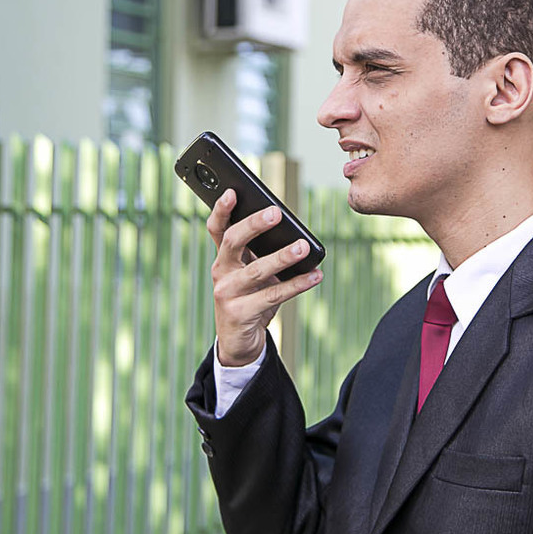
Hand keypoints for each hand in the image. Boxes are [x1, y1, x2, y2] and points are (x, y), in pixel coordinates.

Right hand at [207, 189, 322, 366]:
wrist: (239, 341)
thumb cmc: (250, 298)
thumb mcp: (252, 273)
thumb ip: (262, 254)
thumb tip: (295, 235)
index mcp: (223, 258)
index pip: (217, 228)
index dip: (221, 209)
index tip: (233, 191)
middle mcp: (221, 272)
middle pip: (233, 241)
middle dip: (254, 225)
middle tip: (276, 213)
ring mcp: (228, 293)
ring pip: (257, 270)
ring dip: (282, 256)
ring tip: (303, 247)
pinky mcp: (241, 313)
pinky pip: (273, 295)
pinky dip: (297, 285)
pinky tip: (315, 276)